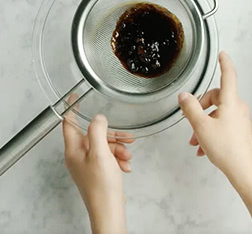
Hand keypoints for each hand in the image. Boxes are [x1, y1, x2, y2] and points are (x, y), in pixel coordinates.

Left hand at [62, 95, 133, 233]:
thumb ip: (98, 132)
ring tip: (127, 156)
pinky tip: (125, 166)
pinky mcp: (98, 171)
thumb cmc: (101, 186)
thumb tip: (98, 118)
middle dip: (111, 135)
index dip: (72, 109)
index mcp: (73, 150)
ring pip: (104, 146)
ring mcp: (88, 164)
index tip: (75, 97)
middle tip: (126, 136)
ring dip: (118, 148)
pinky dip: (119, 158)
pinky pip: (109, 157)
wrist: (108, 209)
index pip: (69, 123)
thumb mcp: (101, 153)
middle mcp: (78, 156)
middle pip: (93, 135)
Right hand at [178, 51, 251, 178]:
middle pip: (217, 98)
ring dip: (204, 125)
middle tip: (191, 121)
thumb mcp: (201, 127)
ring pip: (217, 115)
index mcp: (231, 102)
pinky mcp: (240, 131)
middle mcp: (238, 108)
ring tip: (195, 141)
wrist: (245, 170)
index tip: (222, 54)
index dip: (224, 63)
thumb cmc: (227, 149)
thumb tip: (185, 96)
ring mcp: (240, 120)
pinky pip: (222, 126)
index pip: (228, 75)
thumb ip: (191, 109)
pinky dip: (211, 133)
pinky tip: (203, 148)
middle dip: (201, 108)